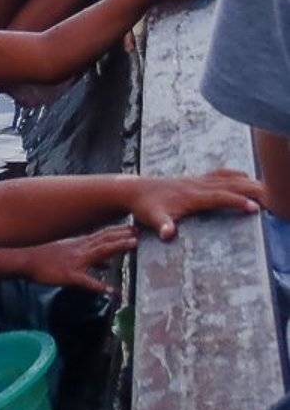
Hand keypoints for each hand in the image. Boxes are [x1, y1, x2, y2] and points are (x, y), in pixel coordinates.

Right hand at [25, 226, 138, 293]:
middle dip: (124, 235)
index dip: (120, 231)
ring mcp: (76, 261)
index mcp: (80, 245)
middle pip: (106, 240)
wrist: (23, 259)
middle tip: (142, 231)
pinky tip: (110, 290)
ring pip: (100, 252)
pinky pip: (86, 281)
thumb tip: (108, 263)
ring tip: (133, 245)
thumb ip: (90, 259)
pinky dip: (98, 285)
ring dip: (117, 247)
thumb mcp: (67, 253)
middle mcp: (80, 250)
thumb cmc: (43, 257)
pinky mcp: (69, 275)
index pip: (104, 235)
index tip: (136, 228)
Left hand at [131, 169, 263, 239]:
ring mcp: (198, 180)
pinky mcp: (196, 179)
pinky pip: (221, 174)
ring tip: (270, 189)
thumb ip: (162, 225)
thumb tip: (168, 234)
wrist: (134, 190)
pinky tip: (246, 178)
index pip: (221, 197)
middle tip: (275, 198)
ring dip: (250, 183)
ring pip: (229, 178)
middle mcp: (198, 185)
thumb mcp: (151, 218)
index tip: (256, 208)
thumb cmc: (144, 207)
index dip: (238, 202)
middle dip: (254, 190)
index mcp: (192, 196)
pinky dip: (236, 175)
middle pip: (232, 184)